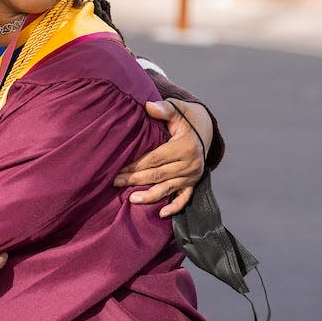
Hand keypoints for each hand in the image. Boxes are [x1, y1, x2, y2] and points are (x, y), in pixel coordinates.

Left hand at [113, 100, 213, 216]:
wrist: (205, 128)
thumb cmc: (186, 117)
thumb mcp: (177, 109)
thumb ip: (164, 108)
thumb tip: (148, 106)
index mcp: (185, 146)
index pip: (156, 158)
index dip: (137, 164)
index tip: (119, 168)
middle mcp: (191, 163)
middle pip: (159, 175)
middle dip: (136, 179)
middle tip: (116, 182)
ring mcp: (193, 175)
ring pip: (168, 188)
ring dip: (149, 196)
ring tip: (131, 199)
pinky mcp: (194, 183)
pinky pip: (184, 198)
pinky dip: (174, 207)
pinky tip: (161, 214)